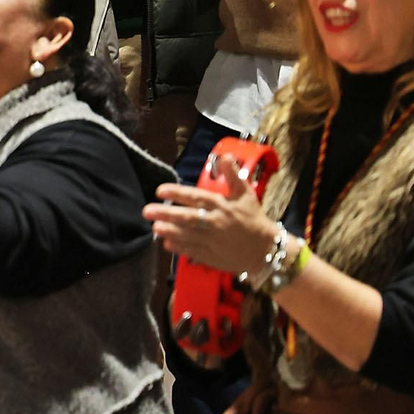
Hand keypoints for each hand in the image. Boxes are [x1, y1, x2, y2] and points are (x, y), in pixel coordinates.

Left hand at [143, 155, 277, 276]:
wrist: (266, 249)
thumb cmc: (253, 218)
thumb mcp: (245, 193)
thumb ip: (232, 175)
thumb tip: (225, 156)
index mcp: (222, 206)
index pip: (196, 197)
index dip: (177, 193)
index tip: (160, 190)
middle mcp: (216, 223)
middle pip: (188, 217)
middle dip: (167, 214)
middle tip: (147, 211)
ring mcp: (214, 241)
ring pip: (189, 235)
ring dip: (170, 231)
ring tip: (154, 227)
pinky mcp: (213, 257)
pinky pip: (194, 252)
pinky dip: (180, 248)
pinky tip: (166, 243)